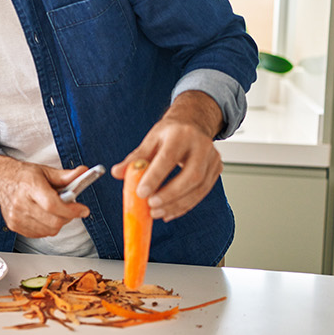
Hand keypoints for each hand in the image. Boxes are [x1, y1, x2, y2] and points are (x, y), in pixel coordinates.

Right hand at [0, 153, 89, 238]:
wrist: (1, 181)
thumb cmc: (23, 176)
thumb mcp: (46, 171)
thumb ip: (65, 176)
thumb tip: (82, 173)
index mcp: (29, 185)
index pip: (53, 205)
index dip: (71, 210)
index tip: (82, 210)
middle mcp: (20, 202)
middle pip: (53, 221)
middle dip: (67, 217)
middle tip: (70, 209)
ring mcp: (16, 217)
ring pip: (49, 231)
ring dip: (58, 223)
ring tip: (55, 211)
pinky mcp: (14, 226)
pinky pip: (39, 234)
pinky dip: (47, 228)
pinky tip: (44, 216)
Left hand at [113, 91, 224, 221]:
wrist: (193, 123)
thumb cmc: (170, 133)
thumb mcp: (151, 140)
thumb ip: (135, 158)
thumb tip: (117, 173)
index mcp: (181, 134)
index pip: (169, 157)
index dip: (155, 177)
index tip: (141, 192)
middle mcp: (201, 145)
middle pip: (191, 175)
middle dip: (170, 195)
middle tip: (151, 206)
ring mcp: (212, 158)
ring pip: (199, 188)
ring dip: (177, 205)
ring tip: (157, 212)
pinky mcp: (216, 170)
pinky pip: (202, 193)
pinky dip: (185, 206)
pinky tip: (170, 211)